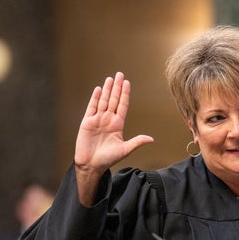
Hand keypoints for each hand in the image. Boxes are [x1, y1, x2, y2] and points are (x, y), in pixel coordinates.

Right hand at [74, 72, 153, 204]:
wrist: (91, 165)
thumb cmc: (108, 159)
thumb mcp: (125, 150)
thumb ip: (136, 142)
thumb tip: (151, 139)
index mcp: (118, 124)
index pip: (122, 105)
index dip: (125, 94)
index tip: (127, 83)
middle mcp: (108, 120)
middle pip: (113, 100)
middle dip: (117, 87)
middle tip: (120, 74)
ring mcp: (97, 120)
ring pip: (103, 101)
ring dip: (107, 90)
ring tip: (110, 78)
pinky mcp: (87, 122)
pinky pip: (91, 108)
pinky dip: (95, 98)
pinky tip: (98, 89)